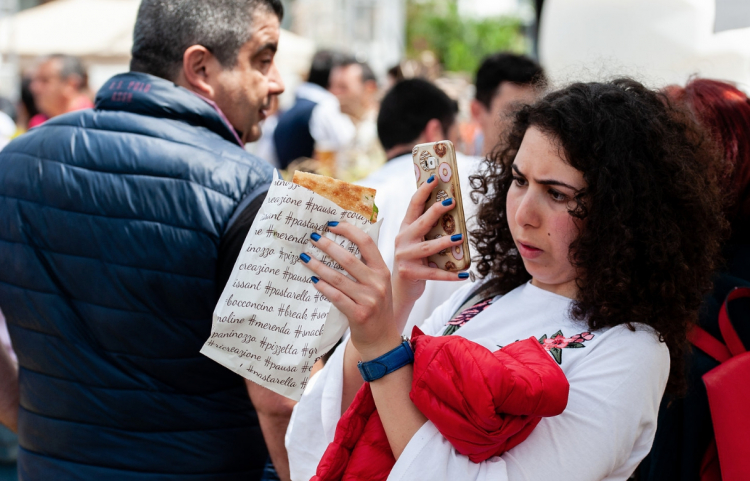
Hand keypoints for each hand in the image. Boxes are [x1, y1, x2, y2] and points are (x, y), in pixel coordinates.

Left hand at [300, 222, 400, 360]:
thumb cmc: (376, 309)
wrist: (382, 341)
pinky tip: (313, 280)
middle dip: (328, 246)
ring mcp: (369, 299)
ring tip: (305, 257)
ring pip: (338, 277)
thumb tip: (340, 244)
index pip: (367, 243)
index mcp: (382, 271)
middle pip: (349, 258)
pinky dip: (323, 287)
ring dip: (318, 265)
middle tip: (313, 238)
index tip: (331, 225)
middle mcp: (378, 283)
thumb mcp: (378, 285)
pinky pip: (336, 296)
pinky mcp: (359, 314)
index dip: (349, 230)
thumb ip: (365, 267)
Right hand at [392, 175, 468, 310]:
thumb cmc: (414, 260)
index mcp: (405, 228)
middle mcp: (402, 240)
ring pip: (427, 247)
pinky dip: (450, 275)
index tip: (435, 178)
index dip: (423, 191)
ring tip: (460, 237)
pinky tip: (464, 274)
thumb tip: (452, 211)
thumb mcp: (417, 241)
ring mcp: (405, 257)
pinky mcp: (411, 273)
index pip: (413, 205)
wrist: (400, 288)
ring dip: (444, 242)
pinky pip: (434, 273)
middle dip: (436, 211)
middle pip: (421, 223)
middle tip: (451, 202)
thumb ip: (429, 229)